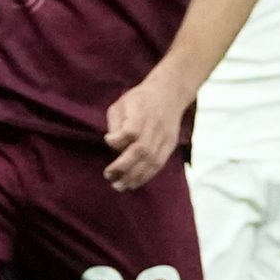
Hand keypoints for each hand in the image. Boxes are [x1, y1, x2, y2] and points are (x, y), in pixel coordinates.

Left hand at [103, 71, 191, 191]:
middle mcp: (155, 127)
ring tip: (119, 186)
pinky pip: (159, 164)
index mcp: (141, 113)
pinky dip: (146, 176)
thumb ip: (115, 123)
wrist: (169, 93)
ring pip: (152, 161)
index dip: (118, 140)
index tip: (109, 140)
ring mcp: (164, 137)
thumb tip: (112, 142)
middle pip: (141, 150)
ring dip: (135, 177)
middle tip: (109, 176)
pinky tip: (134, 183)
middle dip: (124, 167)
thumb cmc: (139, 99)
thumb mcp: (121, 104)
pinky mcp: (170, 144)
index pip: (131, 131)